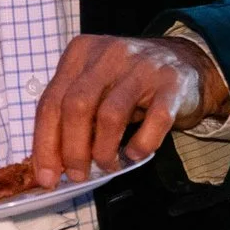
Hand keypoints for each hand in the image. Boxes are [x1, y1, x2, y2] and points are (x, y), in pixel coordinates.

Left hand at [30, 34, 227, 185]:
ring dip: (104, 151)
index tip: (46, 177)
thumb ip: (71, 114)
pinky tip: (134, 154)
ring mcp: (142, 66)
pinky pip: (154, 121)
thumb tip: (52, 163)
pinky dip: (141, 144)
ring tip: (107, 165)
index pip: (51, 101)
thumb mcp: (94, 86)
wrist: (184, 62)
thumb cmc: (128, 82)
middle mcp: (109, 54)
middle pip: (76, 106)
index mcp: (80, 52)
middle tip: (77, 175)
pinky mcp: (171, 83)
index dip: (45, 144)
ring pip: (110, 115)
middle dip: (72, 149)